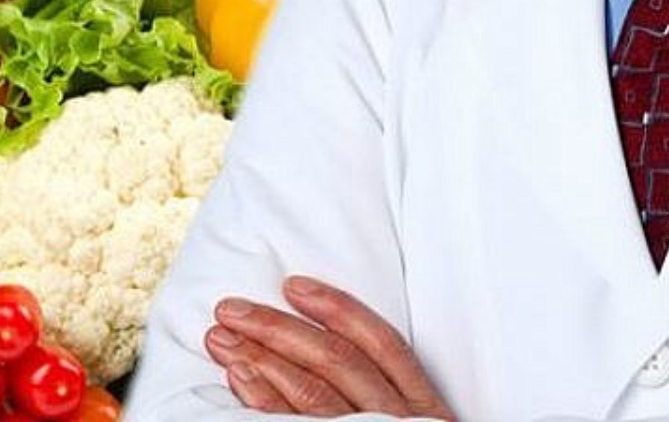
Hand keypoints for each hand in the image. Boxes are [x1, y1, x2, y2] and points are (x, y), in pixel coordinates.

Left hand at [204, 275, 454, 418]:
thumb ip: (385, 391)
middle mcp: (398, 420)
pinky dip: (265, 402)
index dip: (337, 309)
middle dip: (279, 330)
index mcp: (421, 404)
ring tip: (223, 342)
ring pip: (313, 394)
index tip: (294, 285)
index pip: (380, 342)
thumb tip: (317, 351)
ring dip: (261, 361)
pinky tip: (240, 382)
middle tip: (232, 310)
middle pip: (337, 361)